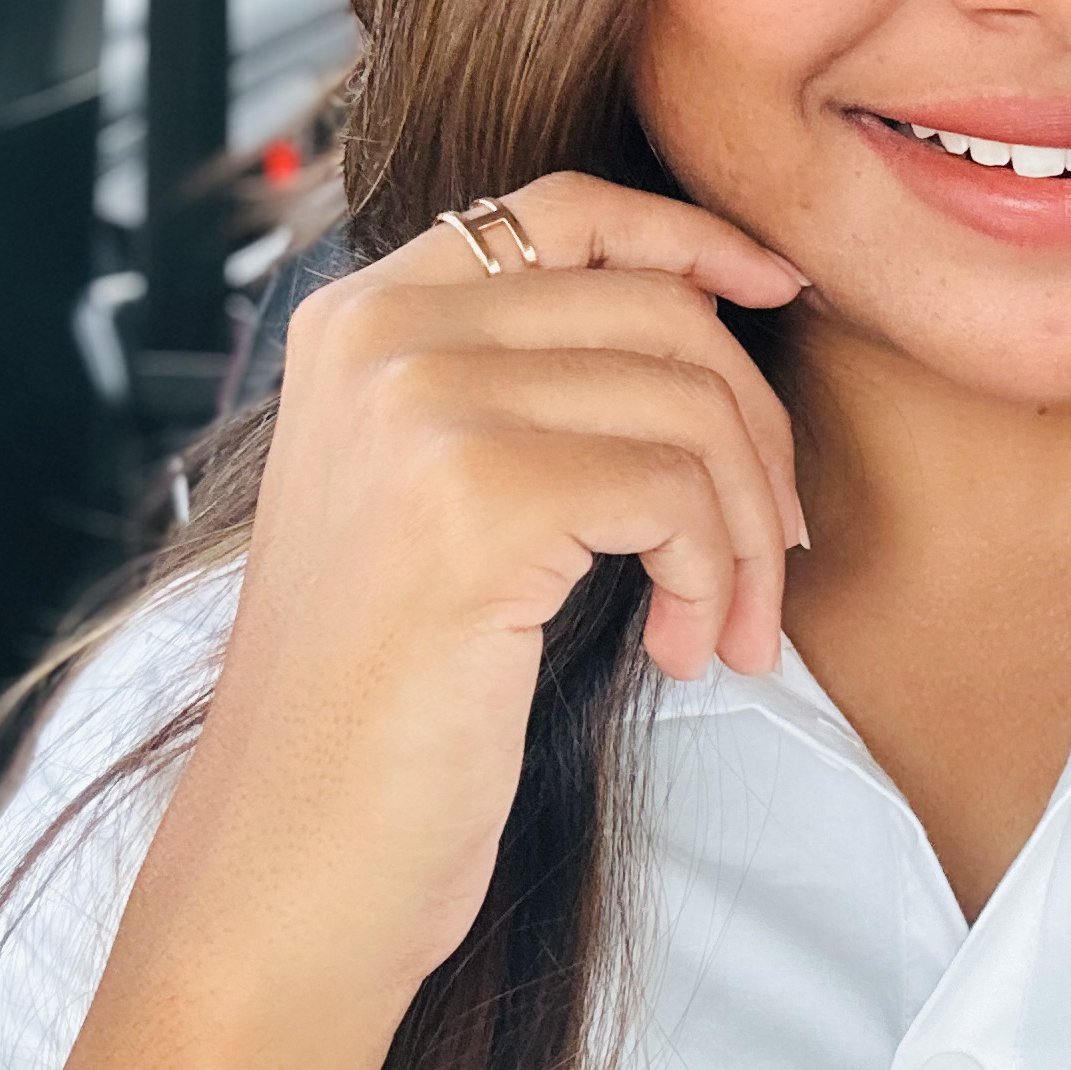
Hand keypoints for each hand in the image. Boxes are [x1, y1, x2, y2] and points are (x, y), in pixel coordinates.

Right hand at [123, 173, 808, 1041]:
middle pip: (659, 312)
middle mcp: (377, 335)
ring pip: (692, 403)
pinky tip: (676, 654)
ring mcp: (421, 407)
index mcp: (357, 319)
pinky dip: (711, 579)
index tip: (777, 289)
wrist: (293, 860)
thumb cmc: (381, 704)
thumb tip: (706, 306)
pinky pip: (680, 492)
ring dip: (747, 532)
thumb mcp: (432, 501)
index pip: (562, 209)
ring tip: (724, 627)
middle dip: (755, 436)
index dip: (692, 238)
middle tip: (768, 557)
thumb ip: (520, 389)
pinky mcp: (476, 498)